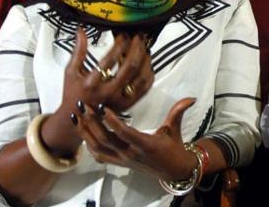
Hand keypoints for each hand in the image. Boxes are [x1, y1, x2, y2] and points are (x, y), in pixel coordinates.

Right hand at [42, 29, 153, 154]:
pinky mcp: (128, 105)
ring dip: (145, 59)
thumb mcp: (71, 72)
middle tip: (138, 37)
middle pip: (130, 67)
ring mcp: (120, 100)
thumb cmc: (73, 93)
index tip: (123, 35)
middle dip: (136, 48)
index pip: (110, 59)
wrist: (79, 118)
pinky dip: (148, 74)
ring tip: (144, 48)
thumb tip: (81, 31)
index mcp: (91, 83)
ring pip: (140, 77)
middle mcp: (107, 93)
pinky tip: (147, 64)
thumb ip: (78, 51)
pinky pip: (145, 88)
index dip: (119, 44)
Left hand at [75, 98, 197, 180]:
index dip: (112, 121)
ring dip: (85, 132)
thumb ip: (179, 111)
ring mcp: (123, 160)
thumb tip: (191, 98)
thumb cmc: (174, 147)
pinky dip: (88, 144)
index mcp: (145, 144)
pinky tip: (83, 131)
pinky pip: (99, 155)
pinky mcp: (119, 163)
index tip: (102, 107)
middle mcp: (131, 154)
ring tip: (77, 116)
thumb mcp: (175, 128)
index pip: (124, 133)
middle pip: (105, 139)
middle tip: (84, 105)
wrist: (173, 170)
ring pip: (98, 148)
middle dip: (92, 122)